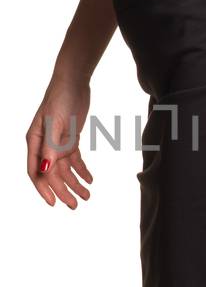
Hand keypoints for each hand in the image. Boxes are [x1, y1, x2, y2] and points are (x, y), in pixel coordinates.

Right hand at [26, 70, 92, 208]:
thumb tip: (45, 170)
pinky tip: (90, 180)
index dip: (44, 189)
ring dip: (75, 183)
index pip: (36, 172)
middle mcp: (43, 146)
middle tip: (76, 205)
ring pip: (64, 170)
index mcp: (35, 142)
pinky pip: (74, 160)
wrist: (73, 82)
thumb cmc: (60, 99)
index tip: (54, 203)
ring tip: (87, 196)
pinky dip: (82, 171)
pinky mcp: (69, 139)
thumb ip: (51, 148)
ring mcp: (56, 143)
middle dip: (63, 190)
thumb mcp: (55, 124)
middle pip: (52, 175)